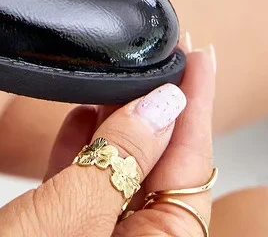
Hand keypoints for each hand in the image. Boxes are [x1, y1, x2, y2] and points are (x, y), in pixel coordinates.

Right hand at [0, 48, 215, 236]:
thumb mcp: (70, 214)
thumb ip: (120, 158)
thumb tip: (162, 104)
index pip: (192, 167)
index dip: (193, 104)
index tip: (196, 54)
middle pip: (163, 170)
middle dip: (157, 109)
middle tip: (153, 52)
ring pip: (125, 177)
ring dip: (118, 124)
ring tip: (113, 75)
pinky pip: (91, 192)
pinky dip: (86, 150)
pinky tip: (77, 115)